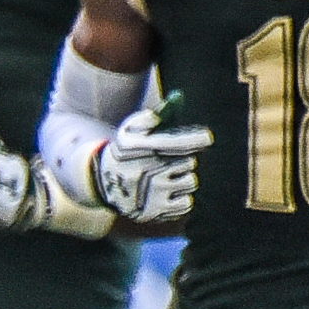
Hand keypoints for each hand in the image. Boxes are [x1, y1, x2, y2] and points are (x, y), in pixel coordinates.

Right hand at [89, 94, 209, 224]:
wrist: (102, 184)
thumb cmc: (125, 153)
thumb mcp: (131, 130)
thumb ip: (155, 114)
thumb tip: (179, 97)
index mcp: (144, 149)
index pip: (183, 142)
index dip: (199, 139)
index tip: (206, 138)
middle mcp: (149, 172)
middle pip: (190, 163)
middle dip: (183, 161)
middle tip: (169, 163)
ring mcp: (154, 194)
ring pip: (191, 182)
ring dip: (183, 179)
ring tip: (167, 179)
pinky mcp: (157, 212)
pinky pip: (187, 203)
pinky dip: (180, 198)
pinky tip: (167, 194)